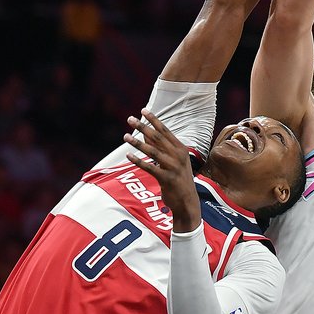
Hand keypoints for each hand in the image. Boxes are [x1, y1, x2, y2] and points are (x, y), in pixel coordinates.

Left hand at [123, 109, 201, 230]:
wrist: (187, 202)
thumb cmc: (178, 180)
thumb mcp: (173, 161)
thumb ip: (160, 147)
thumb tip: (144, 132)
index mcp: (181, 149)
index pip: (165, 130)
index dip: (154, 120)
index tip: (143, 110)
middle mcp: (178, 156)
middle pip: (158, 138)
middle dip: (143, 127)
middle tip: (130, 119)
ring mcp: (173, 167)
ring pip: (152, 151)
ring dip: (137, 143)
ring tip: (125, 136)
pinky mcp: (167, 179)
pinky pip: (150, 168)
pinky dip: (138, 161)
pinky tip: (128, 155)